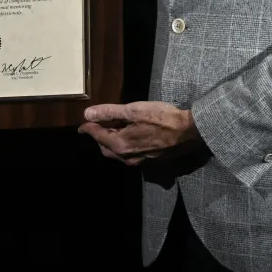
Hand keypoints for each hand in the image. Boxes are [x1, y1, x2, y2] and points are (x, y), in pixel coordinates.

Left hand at [78, 101, 207, 165]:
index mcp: (120, 144)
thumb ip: (109, 112)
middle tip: (97, 124)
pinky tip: (129, 136)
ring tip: (112, 128)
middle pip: (106, 148)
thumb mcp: (133, 110)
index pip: (97, 136)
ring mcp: (140, 161)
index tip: (81, 126)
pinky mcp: (150, 160)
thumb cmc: (162, 118)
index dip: (88, 128)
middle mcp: (128, 157)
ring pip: (118, 153)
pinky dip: (124, 146)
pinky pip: (130, 155)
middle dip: (99, 137)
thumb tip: (87, 114)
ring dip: (111, 142)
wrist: (189, 131)